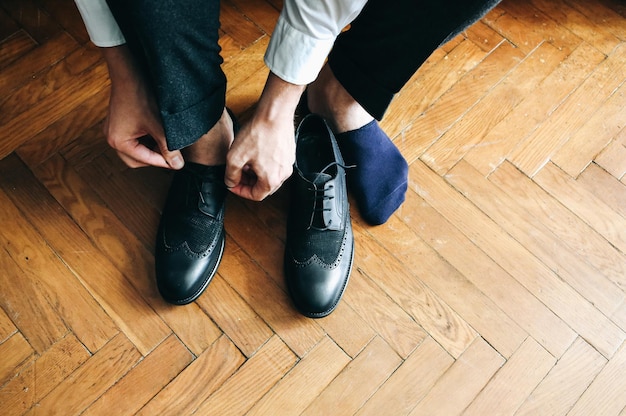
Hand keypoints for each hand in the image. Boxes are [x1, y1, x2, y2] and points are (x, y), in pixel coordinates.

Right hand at [101, 45, 182, 169]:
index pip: (144, 160)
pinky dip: (146, 139)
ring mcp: (113, 130)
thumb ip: (169, 148)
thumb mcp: (159, 126)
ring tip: (166, 141)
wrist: (130, 73)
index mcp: (118, 142)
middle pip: (137, 160)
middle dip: (155, 157)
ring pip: (136, 150)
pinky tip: (158, 132)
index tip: (178, 161)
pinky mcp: (118, 123)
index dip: (163, 162)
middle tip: (172, 153)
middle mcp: (112, 139)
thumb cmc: (141, 97)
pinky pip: (133, 139)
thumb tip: (178, 165)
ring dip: (151, 148)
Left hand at [224, 73, 304, 200]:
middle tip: (238, 172)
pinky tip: (256, 151)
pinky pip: (276, 165)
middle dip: (249, 182)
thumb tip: (231, 183)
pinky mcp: (290, 153)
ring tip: (246, 161)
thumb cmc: (257, 134)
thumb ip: (230, 175)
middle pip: (264, 187)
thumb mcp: (235, 157)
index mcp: (271, 180)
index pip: (255, 196)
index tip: (232, 183)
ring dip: (257, 173)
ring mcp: (288, 164)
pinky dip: (265, 164)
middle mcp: (284, 175)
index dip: (241, 191)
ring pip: (270, 175)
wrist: (274, 114)